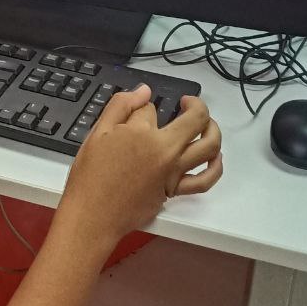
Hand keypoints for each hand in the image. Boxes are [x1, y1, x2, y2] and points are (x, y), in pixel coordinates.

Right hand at [56, 86, 221, 251]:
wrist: (92, 214)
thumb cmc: (90, 176)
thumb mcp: (97, 132)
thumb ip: (121, 106)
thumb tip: (143, 91)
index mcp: (143, 133)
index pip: (151, 109)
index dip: (142, 107)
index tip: (135, 113)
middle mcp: (165, 150)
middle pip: (195, 120)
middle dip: (194, 105)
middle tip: (187, 103)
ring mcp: (174, 171)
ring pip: (209, 145)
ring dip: (213, 129)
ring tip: (206, 124)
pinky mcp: (175, 190)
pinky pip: (205, 180)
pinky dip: (215, 167)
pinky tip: (214, 157)